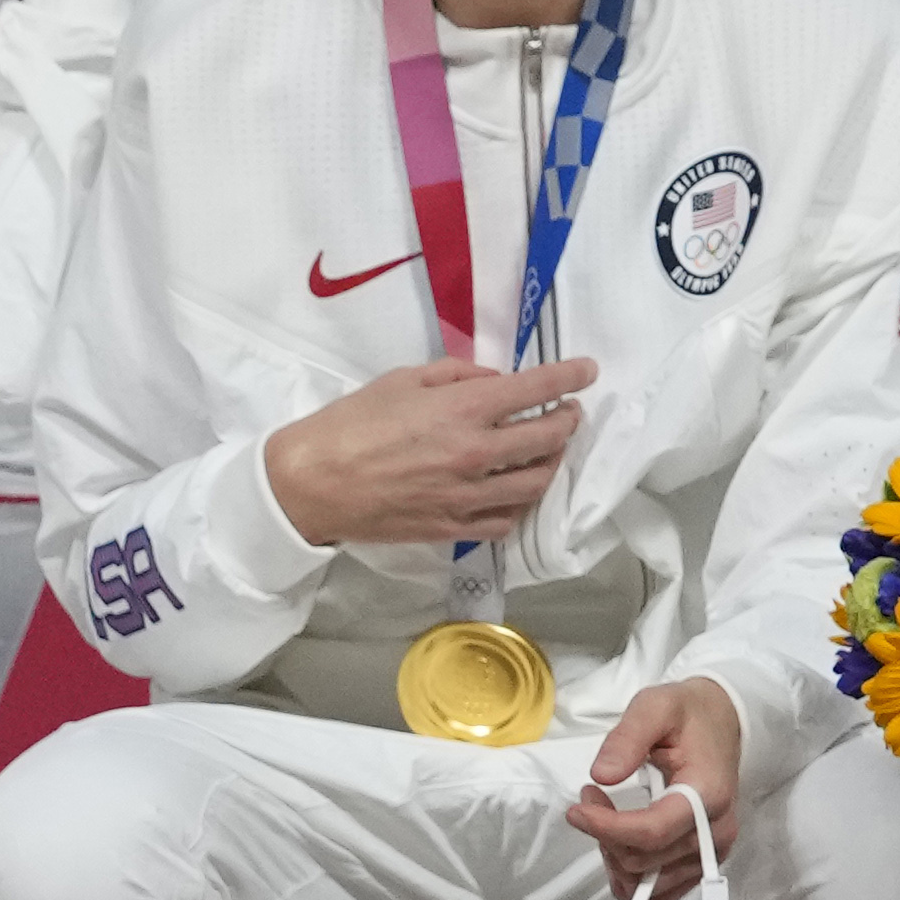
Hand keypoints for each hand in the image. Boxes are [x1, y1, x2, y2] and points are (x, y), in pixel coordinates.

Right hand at [263, 355, 594, 548]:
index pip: (535, 390)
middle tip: (568, 413)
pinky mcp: (452, 527)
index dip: (570, 377)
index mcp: (462, 410)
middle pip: (547, 439)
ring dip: (551, 463)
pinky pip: (504, 520)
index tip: (588, 371)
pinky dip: (518, 502)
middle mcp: (475, 454)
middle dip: (567, 421)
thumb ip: (457, 376)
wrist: (312, 484)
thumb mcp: (402, 380)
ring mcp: (467, 496)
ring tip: (548, 452)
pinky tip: (514, 490)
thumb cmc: (351, 423)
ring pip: (535, 483)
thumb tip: (494, 383)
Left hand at [567, 678, 739, 899]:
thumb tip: (601, 776)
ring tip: (606, 818)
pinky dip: (631, 880)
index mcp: (708, 794)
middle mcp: (715, 833)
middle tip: (591, 797)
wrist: (721, 723)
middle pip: (643, 861)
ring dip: (613, 856)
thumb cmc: (687, 714)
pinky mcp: (703, 865)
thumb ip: (627, 738)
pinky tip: (620, 846)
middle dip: (604, 834)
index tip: (577, 808)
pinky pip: (660, 897)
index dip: (606, 828)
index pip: (651, 832)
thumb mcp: (654, 707)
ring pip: (646, 885)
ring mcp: (711, 854)